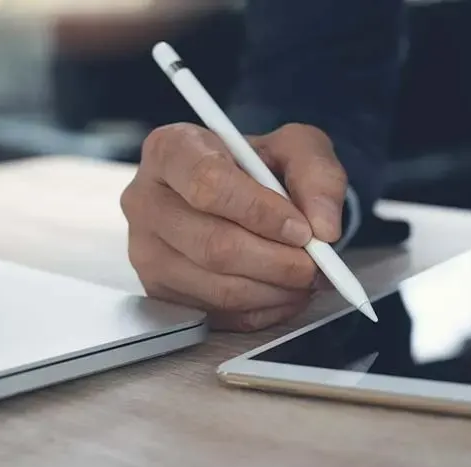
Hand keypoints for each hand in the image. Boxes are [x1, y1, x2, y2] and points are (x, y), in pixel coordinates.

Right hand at [120, 122, 347, 330]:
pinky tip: (285, 291)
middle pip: (214, 245)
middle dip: (278, 262)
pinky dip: (264, 310)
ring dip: (276, 290)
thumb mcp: (298, 148)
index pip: (208, 183)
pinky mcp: (160, 292)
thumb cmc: (261, 166)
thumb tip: (324, 228)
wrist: (243, 194)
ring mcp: (146, 252)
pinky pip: (219, 314)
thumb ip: (318, 175)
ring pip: (218, 287)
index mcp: (172, 150)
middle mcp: (146, 200)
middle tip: (316, 263)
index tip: (302, 229)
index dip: (261, 212)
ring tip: (307, 277)